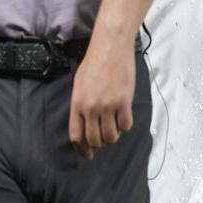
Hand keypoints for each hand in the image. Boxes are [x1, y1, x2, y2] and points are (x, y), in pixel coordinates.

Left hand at [69, 39, 136, 160]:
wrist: (110, 48)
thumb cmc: (94, 63)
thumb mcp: (79, 84)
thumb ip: (80, 106)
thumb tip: (84, 125)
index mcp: (77, 103)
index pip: (77, 135)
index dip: (82, 149)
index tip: (88, 154)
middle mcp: (91, 108)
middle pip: (95, 140)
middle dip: (99, 144)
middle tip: (103, 138)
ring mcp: (108, 106)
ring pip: (111, 136)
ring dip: (113, 136)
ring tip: (113, 126)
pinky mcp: (124, 102)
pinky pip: (126, 125)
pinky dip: (125, 125)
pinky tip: (122, 117)